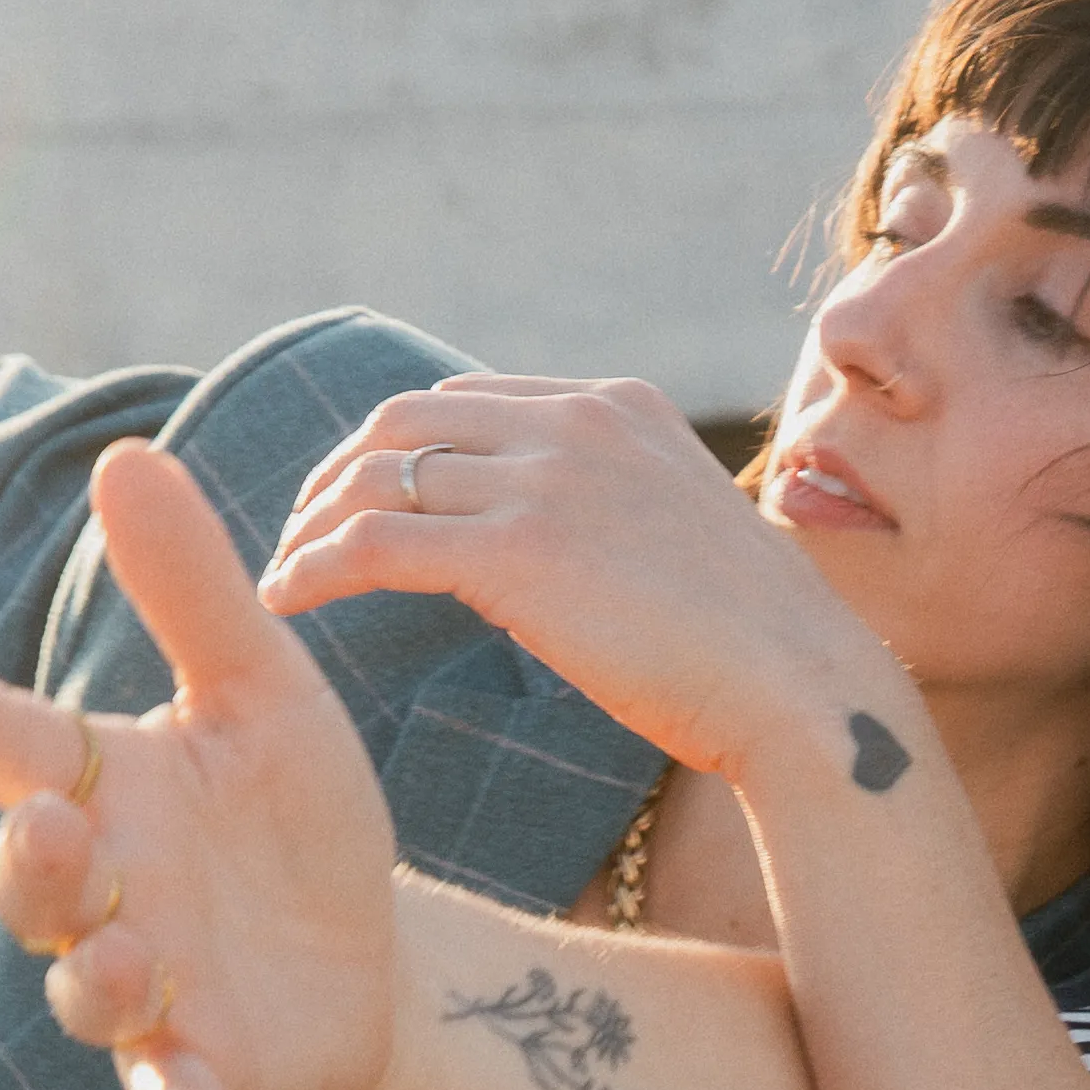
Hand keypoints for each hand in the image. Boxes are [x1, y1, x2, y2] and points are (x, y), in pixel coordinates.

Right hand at [0, 438, 409, 1089]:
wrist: (372, 956)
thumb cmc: (292, 816)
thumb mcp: (265, 694)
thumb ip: (194, 592)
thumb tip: (124, 455)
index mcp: (103, 786)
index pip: (10, 742)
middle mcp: (102, 892)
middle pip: (32, 879)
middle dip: (36, 858)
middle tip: (56, 824)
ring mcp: (141, 993)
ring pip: (87, 990)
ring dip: (102, 977)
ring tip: (136, 954)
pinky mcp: (196, 1075)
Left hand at [261, 376, 897, 783]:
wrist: (802, 690)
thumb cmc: (754, 646)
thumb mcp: (679, 532)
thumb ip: (610, 509)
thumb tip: (553, 547)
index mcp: (616, 407)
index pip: (465, 400)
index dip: (395, 448)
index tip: (360, 500)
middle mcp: (575, 423)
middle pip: (403, 420)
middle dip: (337, 475)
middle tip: (303, 535)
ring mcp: (546, 480)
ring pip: (376, 478)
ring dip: (312, 526)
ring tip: (286, 577)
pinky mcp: (518, 550)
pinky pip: (374, 543)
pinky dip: (314, 568)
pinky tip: (287, 601)